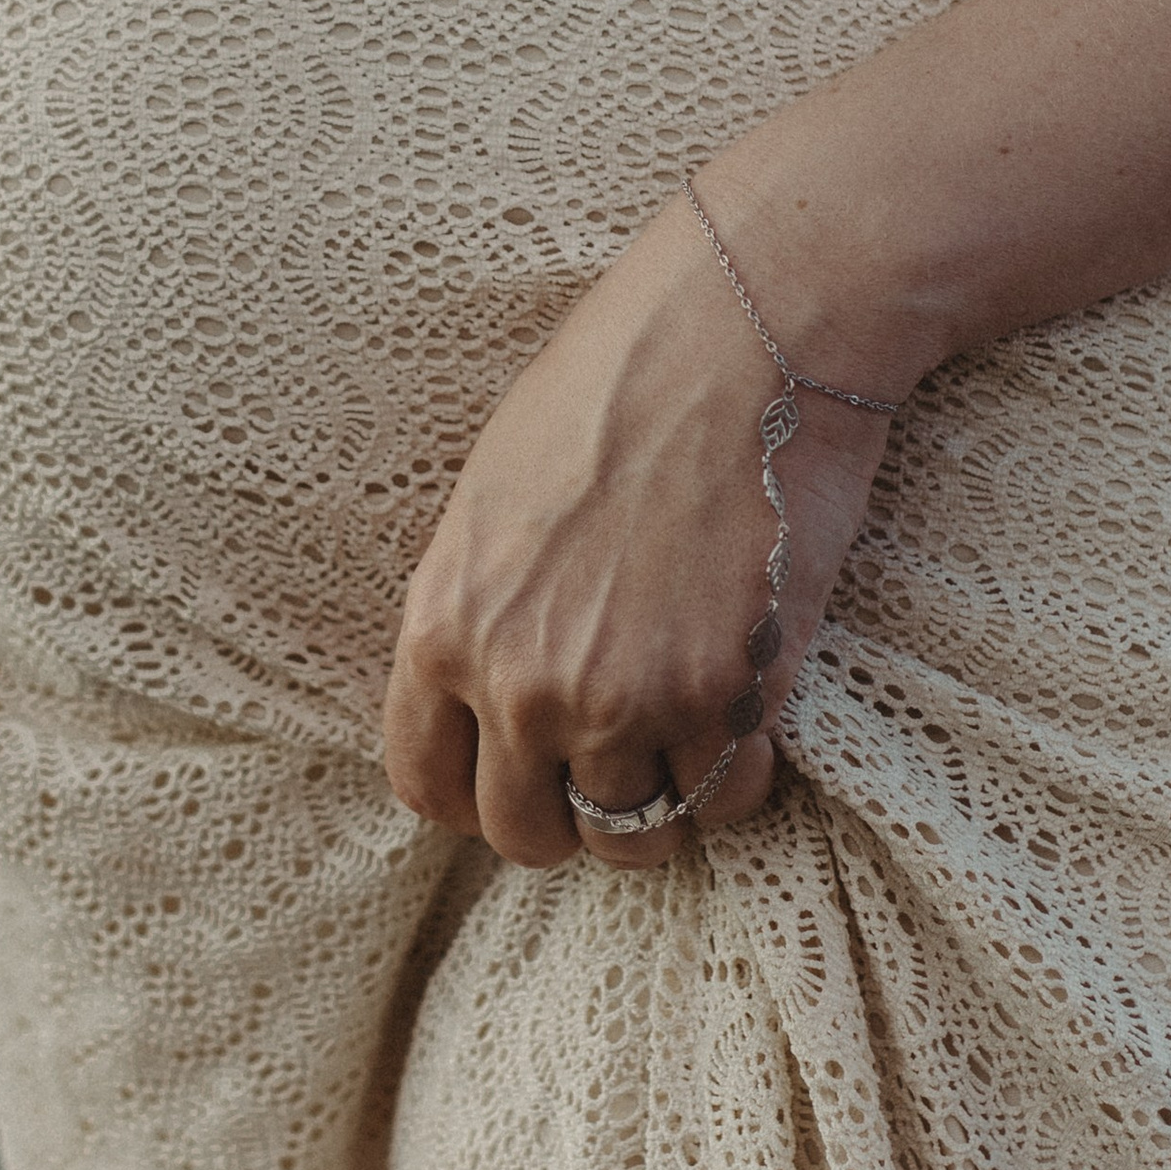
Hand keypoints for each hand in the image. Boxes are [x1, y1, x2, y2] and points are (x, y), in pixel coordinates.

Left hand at [382, 198, 894, 870]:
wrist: (741, 332)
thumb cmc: (613, 382)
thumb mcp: (492, 492)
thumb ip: (479, 607)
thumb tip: (487, 692)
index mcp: (444, 624)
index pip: (427, 787)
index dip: (476, 796)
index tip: (520, 776)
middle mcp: (523, 681)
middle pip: (528, 833)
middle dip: (568, 814)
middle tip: (613, 765)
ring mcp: (630, 698)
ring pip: (634, 837)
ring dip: (660, 805)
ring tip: (684, 741)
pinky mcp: (732, 694)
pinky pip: (727, 803)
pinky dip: (738, 777)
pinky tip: (744, 712)